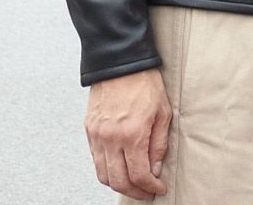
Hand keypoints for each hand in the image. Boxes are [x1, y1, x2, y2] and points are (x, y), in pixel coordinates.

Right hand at [85, 67, 172, 199]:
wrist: (121, 61)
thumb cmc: (144, 82)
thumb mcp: (163, 112)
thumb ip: (159, 144)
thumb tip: (155, 168)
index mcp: (132, 134)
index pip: (139, 175)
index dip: (150, 187)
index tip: (158, 188)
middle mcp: (111, 138)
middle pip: (119, 181)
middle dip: (135, 192)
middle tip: (146, 191)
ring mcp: (97, 134)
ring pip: (103, 174)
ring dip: (119, 184)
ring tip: (133, 182)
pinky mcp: (89, 128)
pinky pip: (95, 158)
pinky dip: (107, 168)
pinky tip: (119, 165)